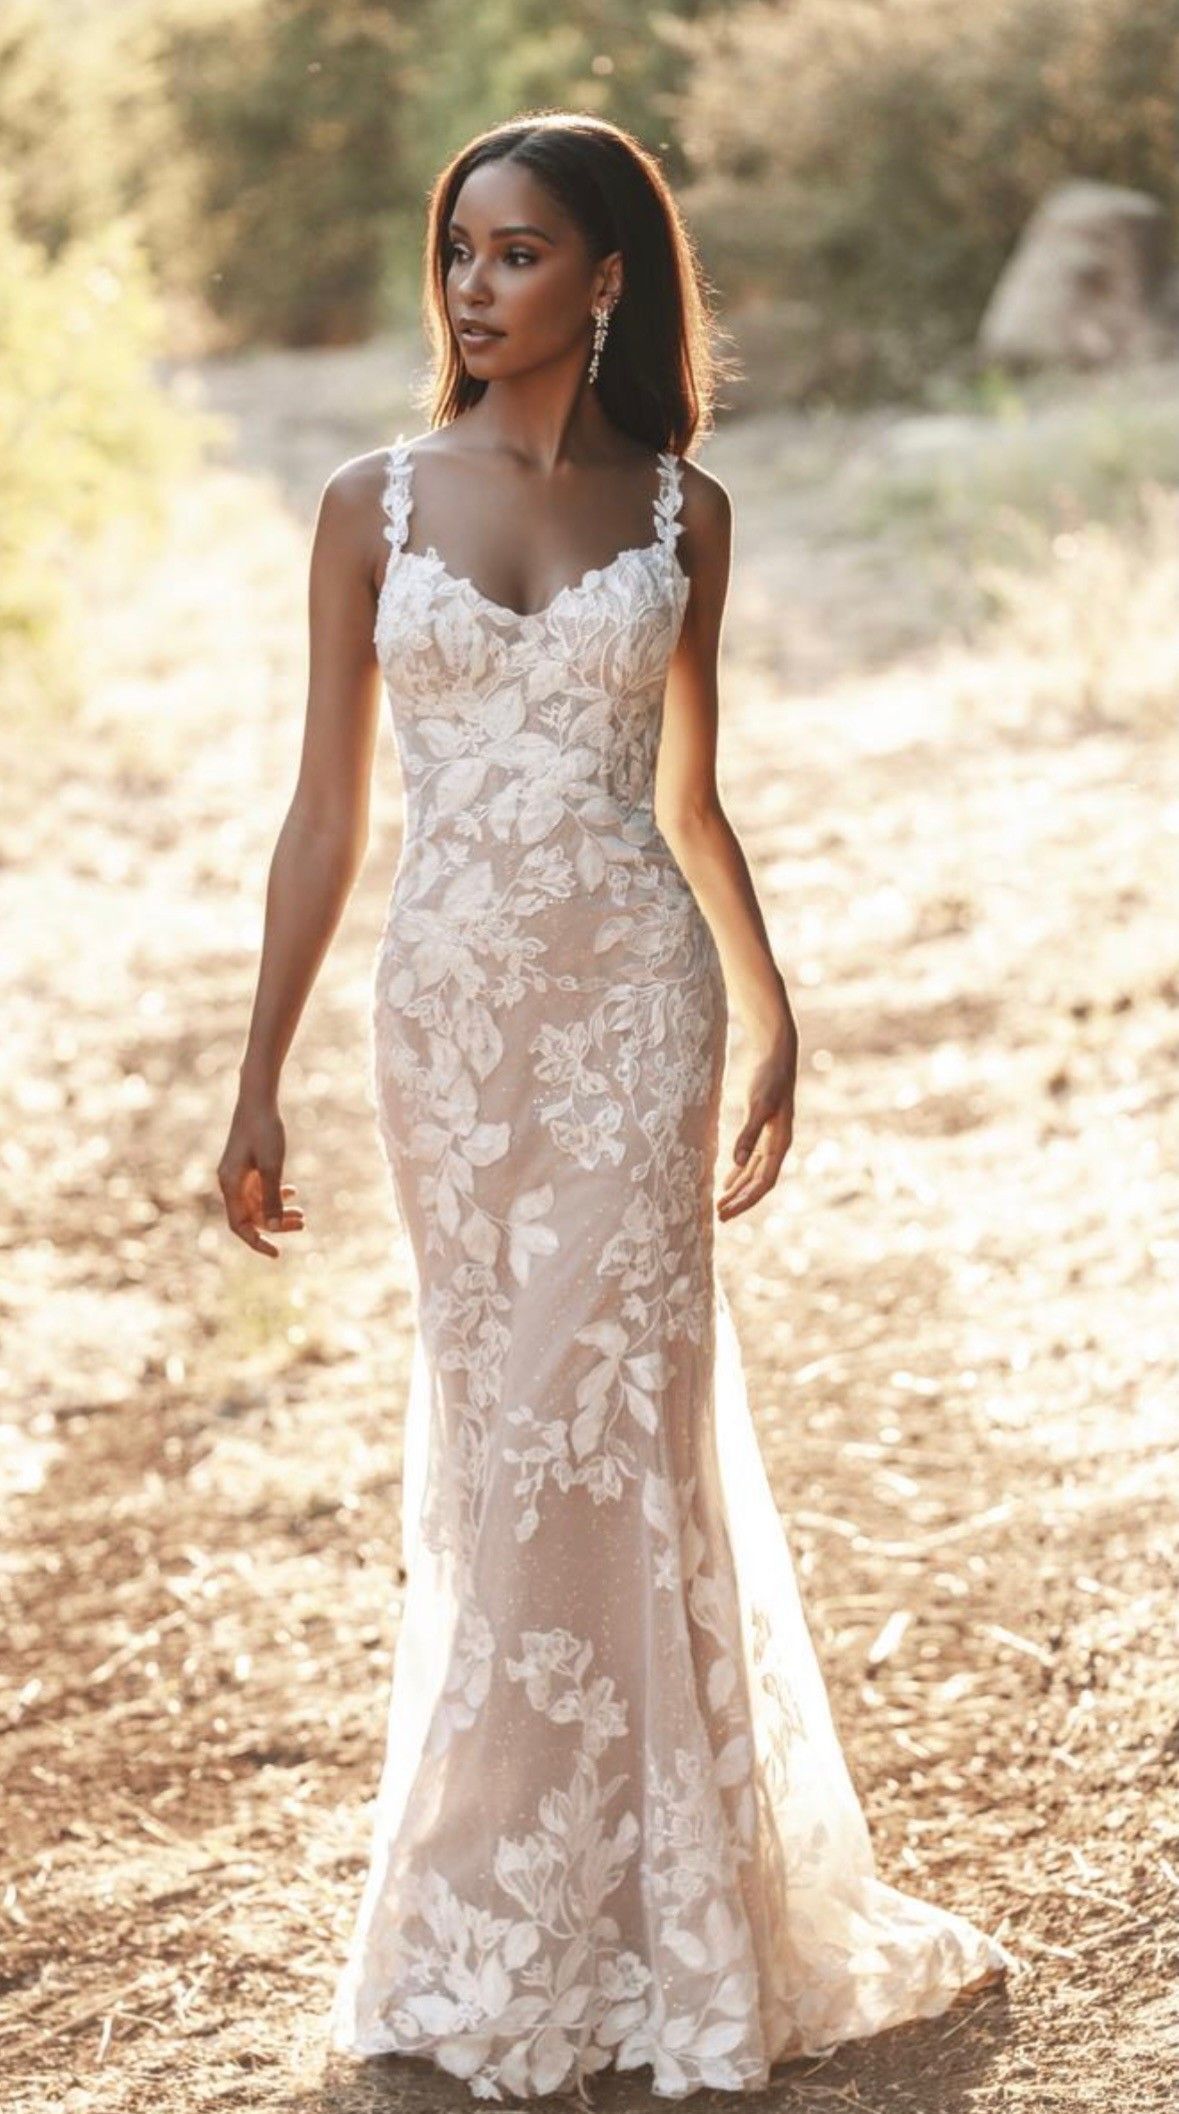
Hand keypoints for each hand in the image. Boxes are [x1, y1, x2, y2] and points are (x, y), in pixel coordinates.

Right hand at [217, 1092, 305, 1258]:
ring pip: (258, 1203)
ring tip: (302, 1215)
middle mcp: (230, 1182)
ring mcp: (238, 1174)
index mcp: (230, 1185)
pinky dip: (276, 1194)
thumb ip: (272, 1198)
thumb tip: (274, 1229)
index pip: (239, 1225)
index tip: (277, 1253)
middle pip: (251, 1216)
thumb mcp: (272, 1166)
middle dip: (276, 1225)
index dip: (256, 1242)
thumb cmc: (264, 1130)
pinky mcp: (247, 1165)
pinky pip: (260, 1189)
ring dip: (278, 1210)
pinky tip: (293, 1192)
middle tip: (302, 1224)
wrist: (258, 1099)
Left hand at [717, 1029, 796, 1221]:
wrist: (777, 1056)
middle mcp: (777, 1146)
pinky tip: (726, 1182)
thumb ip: (748, 1134)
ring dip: (737, 1189)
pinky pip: (750, 1160)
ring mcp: (770, 1139)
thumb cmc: (769, 1078)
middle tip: (719, 1217)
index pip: (764, 1182)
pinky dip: (738, 1172)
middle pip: (758, 1182)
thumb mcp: (758, 1105)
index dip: (746, 1200)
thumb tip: (737, 1162)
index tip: (728, 1213)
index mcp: (780, 1143)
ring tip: (720, 1206)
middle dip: (740, 1200)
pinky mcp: (762, 1131)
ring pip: (753, 1173)